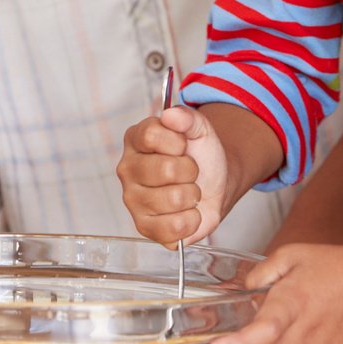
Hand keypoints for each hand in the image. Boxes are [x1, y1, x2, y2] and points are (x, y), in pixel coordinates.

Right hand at [116, 105, 230, 246]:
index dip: (177, 142)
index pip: (151, 136)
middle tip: (189, 172)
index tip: (184, 146)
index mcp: (135, 140)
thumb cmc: (201, 156)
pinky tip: (187, 212)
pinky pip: (173, 228)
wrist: (214, 185)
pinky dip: (191, 220)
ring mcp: (133, 200)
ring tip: (188, 191)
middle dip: (190, 171)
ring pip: (173, 199)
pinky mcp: (143, 227)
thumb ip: (187, 118)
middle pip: (165, 169)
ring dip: (192, 196)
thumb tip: (171, 115)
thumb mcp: (200, 129)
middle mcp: (127, 169)